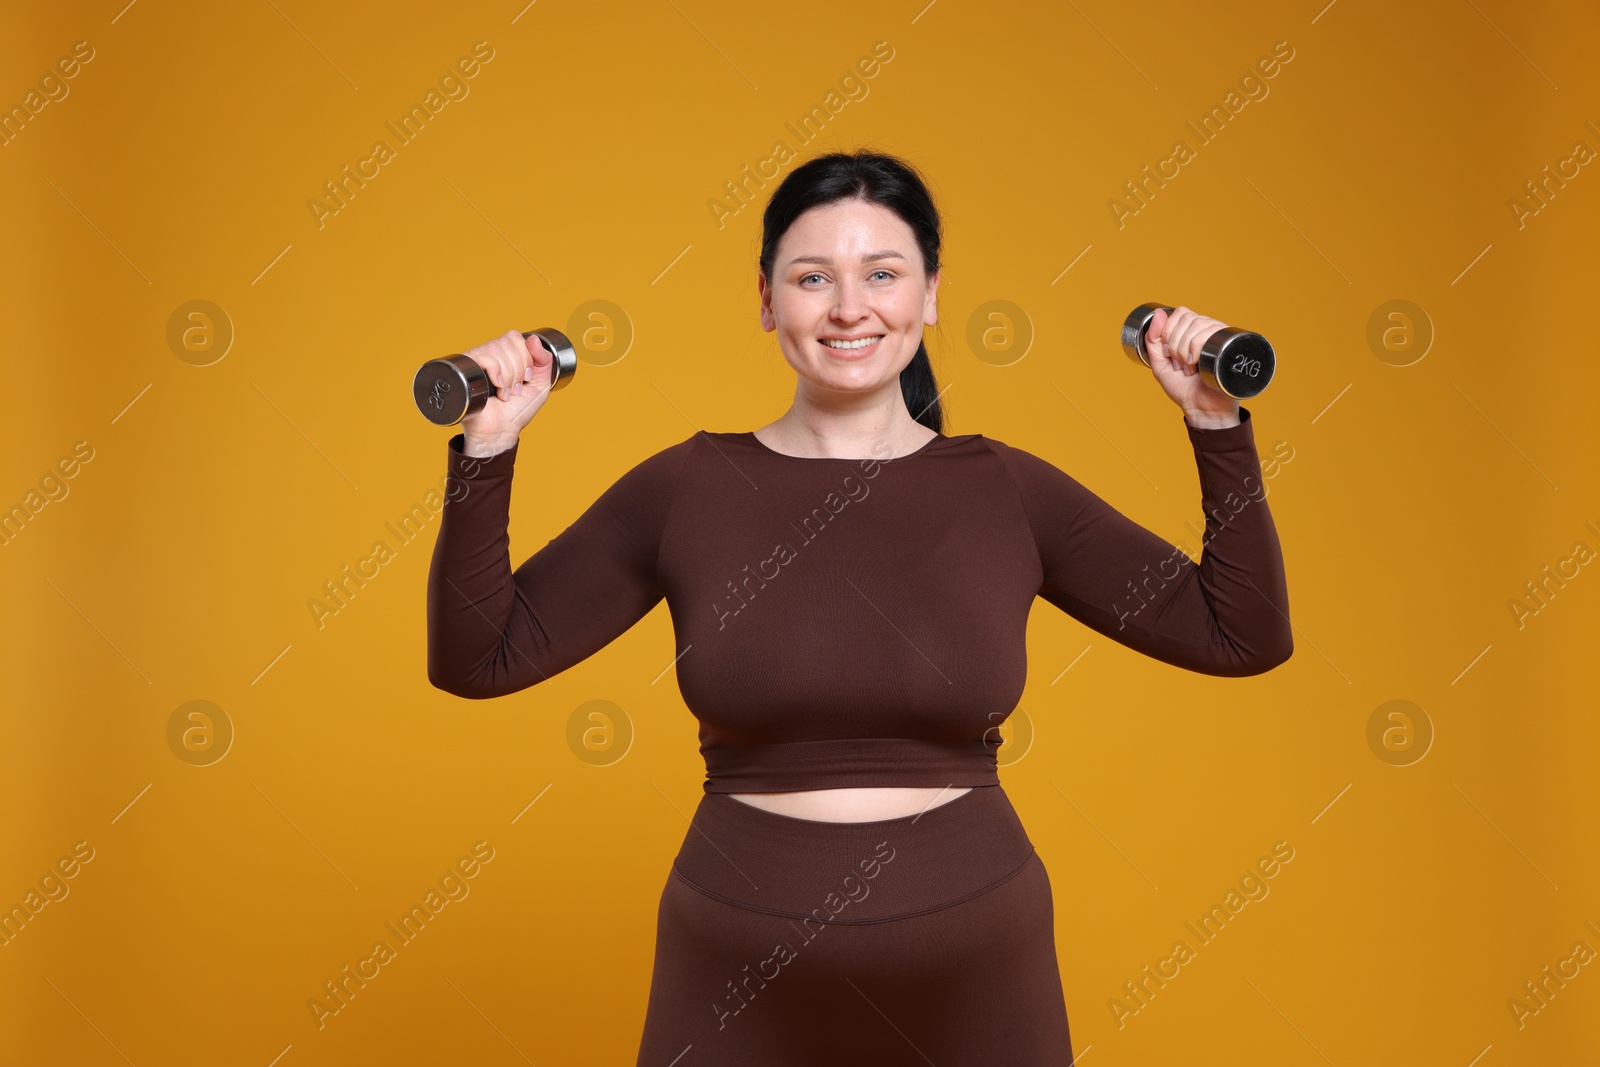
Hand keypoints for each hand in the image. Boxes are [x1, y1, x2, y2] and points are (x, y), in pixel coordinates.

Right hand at [458, 330, 556, 454]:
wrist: (501, 431)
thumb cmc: (517, 411)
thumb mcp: (541, 385)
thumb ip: (544, 361)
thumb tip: (534, 339)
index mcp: (505, 356)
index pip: (515, 337)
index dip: (526, 356)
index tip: (527, 378)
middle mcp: (489, 356)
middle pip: (508, 342)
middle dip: (519, 369)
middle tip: (515, 389)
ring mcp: (477, 362)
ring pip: (497, 348)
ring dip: (509, 376)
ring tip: (505, 393)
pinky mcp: (466, 371)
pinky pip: (485, 357)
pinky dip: (497, 373)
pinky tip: (497, 388)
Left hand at [1142, 306, 1241, 426]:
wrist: (1202, 408)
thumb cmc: (1184, 389)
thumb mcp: (1160, 363)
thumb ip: (1153, 340)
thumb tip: (1158, 312)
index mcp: (1193, 332)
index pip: (1180, 313)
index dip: (1168, 332)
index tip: (1169, 356)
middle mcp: (1208, 330)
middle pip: (1186, 318)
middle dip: (1175, 345)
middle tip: (1180, 365)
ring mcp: (1219, 337)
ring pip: (1196, 324)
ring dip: (1184, 350)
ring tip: (1190, 368)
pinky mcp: (1229, 345)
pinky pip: (1208, 333)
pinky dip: (1194, 350)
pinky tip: (1196, 365)